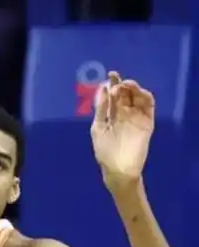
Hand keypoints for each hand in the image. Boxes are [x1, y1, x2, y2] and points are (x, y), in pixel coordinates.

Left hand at [91, 70, 154, 187]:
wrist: (119, 169)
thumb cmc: (105, 151)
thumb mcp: (98, 128)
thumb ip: (101, 109)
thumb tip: (102, 88)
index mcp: (111, 116)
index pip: (112, 97)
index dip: (110, 86)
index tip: (107, 78)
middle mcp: (124, 114)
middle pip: (124, 94)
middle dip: (120, 84)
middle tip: (115, 77)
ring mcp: (136, 117)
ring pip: (136, 97)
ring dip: (132, 88)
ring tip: (124, 84)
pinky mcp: (147, 122)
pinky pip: (148, 105)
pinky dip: (144, 96)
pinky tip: (136, 91)